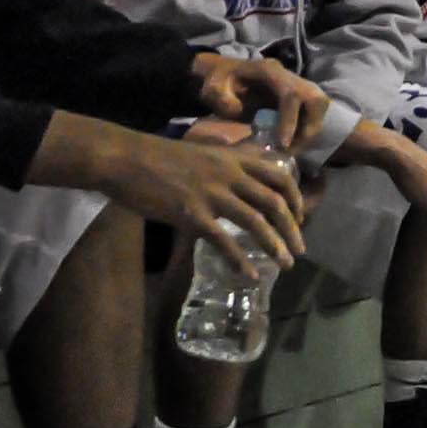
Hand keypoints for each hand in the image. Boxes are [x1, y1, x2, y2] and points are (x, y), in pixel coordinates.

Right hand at [103, 133, 307, 271]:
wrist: (126, 158)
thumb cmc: (159, 156)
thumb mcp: (203, 153)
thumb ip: (225, 165)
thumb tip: (241, 182)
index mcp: (234, 158)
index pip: (279, 176)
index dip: (295, 198)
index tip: (300, 217)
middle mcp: (229, 174)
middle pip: (274, 202)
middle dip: (292, 229)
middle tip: (299, 251)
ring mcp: (212, 194)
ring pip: (255, 222)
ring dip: (275, 246)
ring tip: (285, 264)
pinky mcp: (191, 213)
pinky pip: (223, 241)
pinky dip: (240, 260)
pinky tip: (250, 275)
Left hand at [190, 55, 332, 150]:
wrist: (222, 74)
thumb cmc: (218, 82)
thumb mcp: (213, 89)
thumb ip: (223, 99)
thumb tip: (240, 111)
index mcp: (269, 71)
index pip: (291, 95)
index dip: (290, 120)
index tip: (282, 145)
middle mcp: (289, 75)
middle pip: (316, 100)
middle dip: (309, 128)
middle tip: (292, 149)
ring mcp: (297, 84)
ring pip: (319, 106)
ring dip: (310, 131)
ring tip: (291, 149)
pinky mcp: (299, 95)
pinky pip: (314, 113)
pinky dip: (306, 130)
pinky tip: (291, 143)